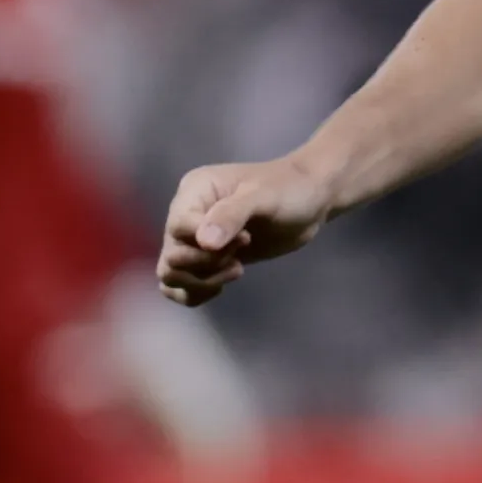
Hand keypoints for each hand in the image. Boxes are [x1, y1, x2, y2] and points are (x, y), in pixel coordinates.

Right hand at [157, 157, 334, 307]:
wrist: (310, 201)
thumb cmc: (289, 190)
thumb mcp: (263, 196)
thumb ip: (233, 215)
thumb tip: (204, 242)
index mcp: (195, 190)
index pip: (178, 228)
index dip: (206, 244)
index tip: (244, 238)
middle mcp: (186, 214)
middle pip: (172, 256)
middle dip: (206, 265)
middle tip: (239, 256)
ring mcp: (194, 239)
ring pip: (171, 274)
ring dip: (201, 281)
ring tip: (236, 270)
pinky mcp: (206, 259)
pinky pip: (180, 286)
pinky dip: (195, 292)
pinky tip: (221, 287)